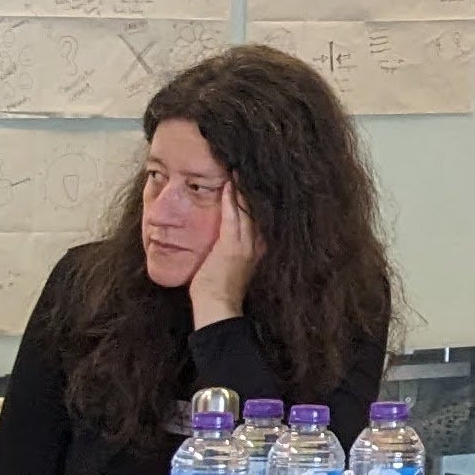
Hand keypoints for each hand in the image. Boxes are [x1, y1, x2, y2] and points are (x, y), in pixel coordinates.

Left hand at [188, 183, 261, 326]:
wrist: (217, 305)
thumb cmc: (218, 288)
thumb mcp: (231, 265)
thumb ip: (232, 249)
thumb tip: (223, 237)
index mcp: (257, 248)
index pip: (257, 218)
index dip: (254, 200)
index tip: (249, 183)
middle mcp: (256, 244)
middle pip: (255, 210)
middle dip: (251, 190)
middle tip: (246, 170)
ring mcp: (245, 245)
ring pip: (246, 210)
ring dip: (241, 190)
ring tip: (238, 171)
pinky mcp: (232, 246)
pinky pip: (233, 217)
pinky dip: (231, 200)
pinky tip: (229, 186)